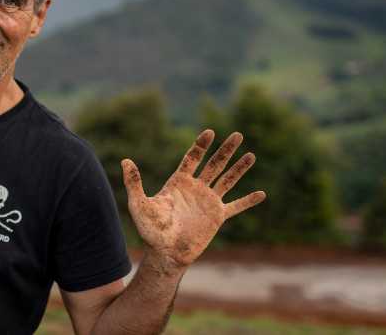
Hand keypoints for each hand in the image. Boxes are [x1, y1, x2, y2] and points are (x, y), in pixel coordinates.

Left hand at [122, 130, 265, 268]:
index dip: (201, 145)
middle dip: (225, 150)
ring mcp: (208, 201)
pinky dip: (248, 201)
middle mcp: (195, 188)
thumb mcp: (139, 204)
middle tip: (237, 135)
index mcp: (178, 182)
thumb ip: (134, 183)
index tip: (210, 132)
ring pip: (227, 180)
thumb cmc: (149, 230)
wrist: (165, 252)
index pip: (192, 158)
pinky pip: (236, 206)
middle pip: (214, 164)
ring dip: (239, 168)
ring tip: (251, 154)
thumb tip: (124, 161)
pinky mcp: (217, 217)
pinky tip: (261, 194)